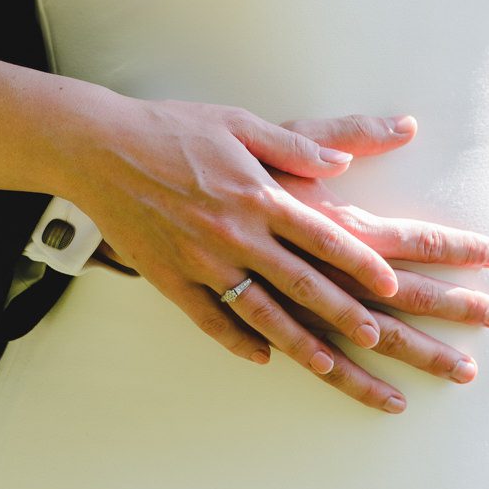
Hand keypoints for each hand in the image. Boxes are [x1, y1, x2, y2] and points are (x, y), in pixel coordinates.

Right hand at [71, 100, 488, 411]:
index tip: (391, 285)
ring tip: (331, 365)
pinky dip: (238, 342)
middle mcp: (235, 232)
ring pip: (260, 312)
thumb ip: (298, 145)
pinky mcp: (170, 278)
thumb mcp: (241, 123)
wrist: (97, 147)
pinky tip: (264, 359)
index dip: (360, 262)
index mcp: (259, 193)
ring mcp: (201, 260)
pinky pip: (210, 320)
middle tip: (379, 338)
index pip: (323, 235)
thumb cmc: (174, 128)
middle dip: (343, 313)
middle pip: (301, 281)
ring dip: (299, 342)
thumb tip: (342, 163)